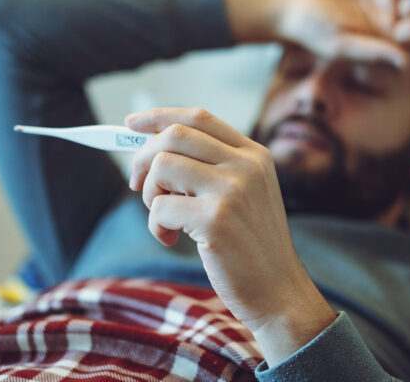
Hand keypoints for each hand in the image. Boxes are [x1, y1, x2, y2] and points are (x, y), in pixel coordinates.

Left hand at [126, 108, 336, 365]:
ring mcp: (232, 190)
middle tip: (136, 184)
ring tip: (164, 219)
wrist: (278, 292)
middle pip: (174, 135)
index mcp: (254, 155)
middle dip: (143, 157)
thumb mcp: (245, 195)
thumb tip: (153, 149)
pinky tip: (170, 239)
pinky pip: (160, 207)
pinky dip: (155, 225)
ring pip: (162, 166)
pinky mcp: (215, 220)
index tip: (131, 122)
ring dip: (150, 195)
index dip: (159, 116)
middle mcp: (245, 165)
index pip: (199, 117)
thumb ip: (210, 169)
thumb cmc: (251, 246)